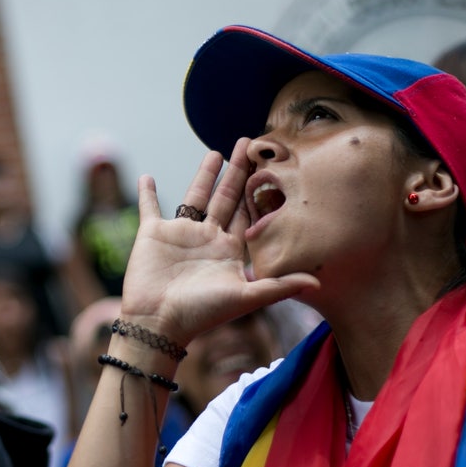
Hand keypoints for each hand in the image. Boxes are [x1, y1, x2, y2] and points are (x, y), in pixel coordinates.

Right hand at [119, 139, 319, 344]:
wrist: (159, 323)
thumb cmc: (202, 314)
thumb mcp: (245, 298)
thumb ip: (280, 286)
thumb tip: (319, 282)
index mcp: (229, 250)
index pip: (247, 213)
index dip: (257, 190)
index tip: (268, 165)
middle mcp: (207, 239)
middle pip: (225, 197)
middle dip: (236, 172)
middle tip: (246, 143)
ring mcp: (179, 235)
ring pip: (194, 197)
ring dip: (203, 176)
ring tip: (213, 153)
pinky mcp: (153, 235)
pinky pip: (149, 208)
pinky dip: (147, 194)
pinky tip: (146, 177)